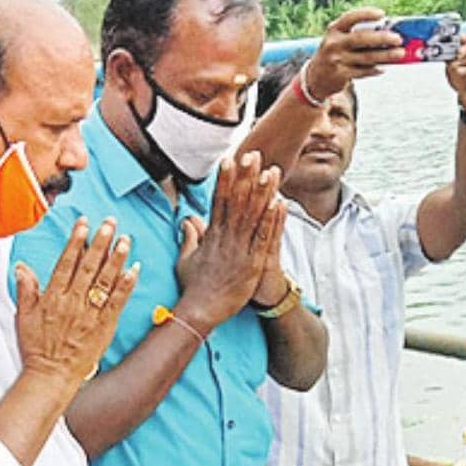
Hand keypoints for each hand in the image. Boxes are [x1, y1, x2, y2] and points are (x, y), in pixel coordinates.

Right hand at [12, 215, 136, 386]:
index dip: (76, 241)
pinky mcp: (104, 326)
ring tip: (126, 240)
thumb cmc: (37, 348)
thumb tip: (21, 266)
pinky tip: (134, 270)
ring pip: (105, 281)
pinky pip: (117, 302)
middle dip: (100, 242)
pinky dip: (126, 285)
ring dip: (117, 259)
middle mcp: (73, 302)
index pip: (66, 262)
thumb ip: (26, 289)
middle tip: (110, 223)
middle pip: (89, 266)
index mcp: (53, 297)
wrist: (51, 377)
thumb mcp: (23, 317)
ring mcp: (90, 314)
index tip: (84, 224)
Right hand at [172, 152, 282, 329]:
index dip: (225, 179)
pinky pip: (263, 237)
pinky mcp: (252, 263)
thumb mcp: (186, 259)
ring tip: (271, 171)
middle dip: (246, 176)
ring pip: (253, 215)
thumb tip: (188, 219)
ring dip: (263, 192)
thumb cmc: (193, 287)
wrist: (200, 310)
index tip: (229, 160)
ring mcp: (240, 250)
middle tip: (253, 154)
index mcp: (212, 235)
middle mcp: (226, 238)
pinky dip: (271, 220)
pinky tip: (278, 202)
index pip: (219, 200)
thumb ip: (190, 237)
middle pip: (237, 201)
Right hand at [301, 5, 402, 102]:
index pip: (350, 18)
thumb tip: (388, 34)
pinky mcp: (341, 75)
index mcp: (334, 30)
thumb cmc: (335, 54)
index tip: (382, 14)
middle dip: (382, 38)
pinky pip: (363, 71)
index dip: (366, 14)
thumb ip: (358, 35)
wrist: (315, 78)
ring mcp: (337, 60)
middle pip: (362, 38)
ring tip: (400, 54)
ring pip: (366, 57)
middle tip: (398, 39)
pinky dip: (376, 69)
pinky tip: (384, 67)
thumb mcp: (339, 40)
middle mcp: (334, 43)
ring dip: (386, 56)